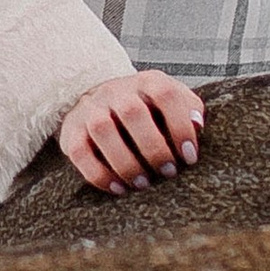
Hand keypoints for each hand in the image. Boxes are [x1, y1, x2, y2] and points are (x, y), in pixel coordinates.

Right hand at [58, 69, 205, 191]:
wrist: (100, 102)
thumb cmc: (146, 109)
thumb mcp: (170, 102)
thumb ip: (189, 109)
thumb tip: (198, 125)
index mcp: (146, 81)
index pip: (165, 94)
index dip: (180, 126)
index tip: (189, 156)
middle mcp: (116, 90)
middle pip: (132, 112)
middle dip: (153, 148)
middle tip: (167, 173)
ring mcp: (91, 108)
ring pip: (103, 130)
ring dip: (126, 162)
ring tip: (143, 184)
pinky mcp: (72, 131)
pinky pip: (80, 152)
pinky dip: (99, 174)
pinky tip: (118, 188)